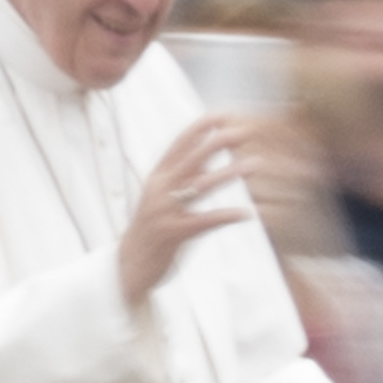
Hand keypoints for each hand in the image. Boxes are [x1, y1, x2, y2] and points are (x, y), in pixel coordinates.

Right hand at [120, 118, 252, 307]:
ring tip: (255, 163)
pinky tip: (246, 214)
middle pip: (191, 158)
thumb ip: (180, 180)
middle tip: (244, 131)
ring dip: (230, 173)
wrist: (126, 267)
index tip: (222, 114)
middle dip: (218, 142)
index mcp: (156, 178)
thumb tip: (204, 159)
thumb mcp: (161, 200)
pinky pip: (204, 221)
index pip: (178, 145)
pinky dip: (226, 216)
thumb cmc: (149, 233)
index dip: (199, 128)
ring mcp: (164, 210)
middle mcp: (158, 189)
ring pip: (200, 185)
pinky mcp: (172, 233)